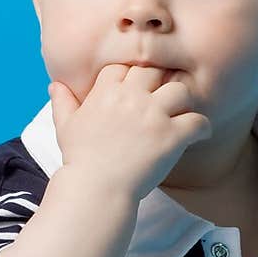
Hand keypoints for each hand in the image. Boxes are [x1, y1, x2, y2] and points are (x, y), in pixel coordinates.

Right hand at [48, 64, 210, 201]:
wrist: (95, 190)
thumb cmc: (80, 161)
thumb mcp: (65, 127)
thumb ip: (62, 102)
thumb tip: (55, 85)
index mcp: (106, 92)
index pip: (125, 66)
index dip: (133, 75)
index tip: (138, 88)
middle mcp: (131, 98)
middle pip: (155, 71)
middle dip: (161, 81)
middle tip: (167, 96)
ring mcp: (153, 115)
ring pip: (181, 90)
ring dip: (184, 101)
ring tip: (184, 113)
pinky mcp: (171, 135)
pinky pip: (197, 120)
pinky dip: (202, 127)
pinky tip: (200, 134)